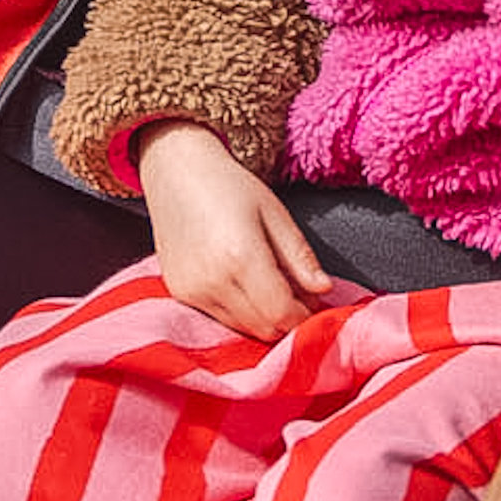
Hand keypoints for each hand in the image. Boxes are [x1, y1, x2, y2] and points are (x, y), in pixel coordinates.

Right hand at [135, 124, 337, 341]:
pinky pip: (220, 318)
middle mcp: (212, 281)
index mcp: (241, 256)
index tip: (316, 303)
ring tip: (272, 287)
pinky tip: (245, 285)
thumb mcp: (274, 213)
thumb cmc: (229, 186)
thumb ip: (300, 256)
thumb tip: (323, 289)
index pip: (281, 313)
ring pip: (243, 328)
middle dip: (288, 320)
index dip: (305, 316)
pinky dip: (241, 312)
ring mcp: (192, 291)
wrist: (176, 172)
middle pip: (264, 328)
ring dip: (265, 319)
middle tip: (299, 295)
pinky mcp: (180, 294)